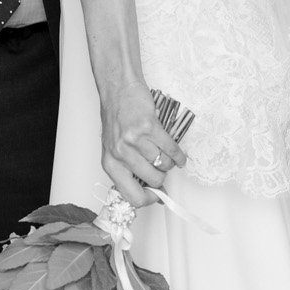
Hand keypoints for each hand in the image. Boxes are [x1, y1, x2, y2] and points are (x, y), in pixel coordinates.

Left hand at [99, 75, 186, 209]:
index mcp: (110, 163)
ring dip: (169, 163)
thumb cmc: (117, 119)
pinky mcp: (149, 127)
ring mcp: (134, 140)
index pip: (131, 196)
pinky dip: (179, 155)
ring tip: (165, 155)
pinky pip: (171, 150)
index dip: (148, 200)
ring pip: (163, 165)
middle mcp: (120, 154)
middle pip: (152, 181)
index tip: (157, 196)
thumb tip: (152, 192)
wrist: (118, 90)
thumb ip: (128, 170)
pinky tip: (179, 156)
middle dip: (162, 178)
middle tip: (161, 169)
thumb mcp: (114, 148)